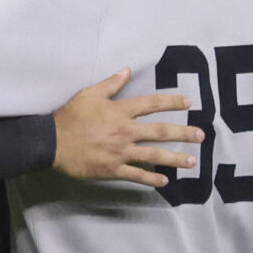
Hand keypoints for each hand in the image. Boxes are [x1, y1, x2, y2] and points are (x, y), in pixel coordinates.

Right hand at [51, 69, 202, 186]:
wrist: (52, 142)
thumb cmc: (70, 116)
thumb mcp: (89, 94)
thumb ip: (111, 83)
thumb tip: (127, 70)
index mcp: (120, 111)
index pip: (152, 104)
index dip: (172, 102)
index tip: (188, 104)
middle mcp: (125, 131)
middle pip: (160, 131)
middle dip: (183, 133)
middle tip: (200, 136)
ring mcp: (120, 152)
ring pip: (153, 155)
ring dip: (174, 158)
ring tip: (191, 162)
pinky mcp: (112, 169)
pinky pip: (136, 175)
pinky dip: (151, 178)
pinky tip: (164, 181)